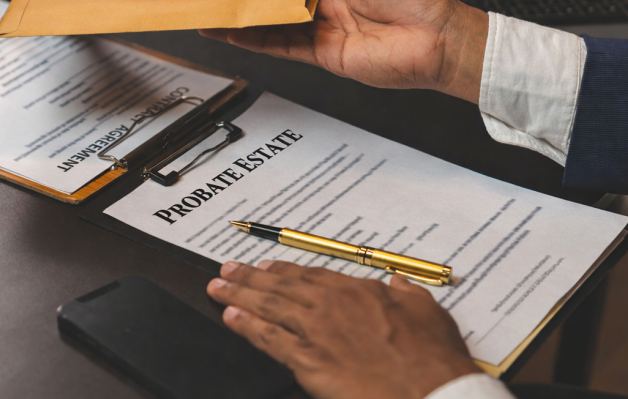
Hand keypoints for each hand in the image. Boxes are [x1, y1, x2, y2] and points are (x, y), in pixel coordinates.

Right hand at [199, 0, 488, 103]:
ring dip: (242, 28)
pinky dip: (257, 42)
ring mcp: (325, 43)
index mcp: (340, 2)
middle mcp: (328, 24)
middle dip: (248, 12)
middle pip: (278, 18)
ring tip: (213, 19)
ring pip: (274, 34)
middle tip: (221, 2)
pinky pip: (285, 48)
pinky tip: (235, 35)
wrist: (441, 35)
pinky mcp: (326, 58)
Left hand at [207, 261, 479, 398]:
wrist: (431, 393)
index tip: (266, 266)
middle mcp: (332, 305)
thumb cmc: (433, 359)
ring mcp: (317, 331)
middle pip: (282, 286)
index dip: (284, 271)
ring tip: (218, 287)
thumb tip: (398, 281)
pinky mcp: (308, 360)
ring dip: (239, 295)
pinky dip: (247, 325)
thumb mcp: (429, 313)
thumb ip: (408, 293)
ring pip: (269, 307)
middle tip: (228, 269)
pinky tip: (231, 316)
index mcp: (358, 291)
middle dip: (250, 277)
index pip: (311, 275)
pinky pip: (269, 338)